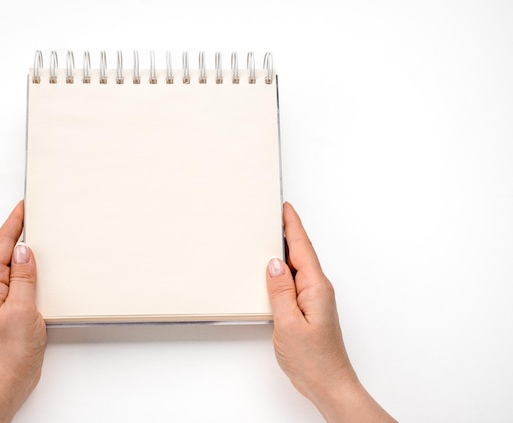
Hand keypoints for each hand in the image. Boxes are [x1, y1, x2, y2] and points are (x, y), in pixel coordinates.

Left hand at [0, 201, 46, 422]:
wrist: (7, 380)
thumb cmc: (10, 350)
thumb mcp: (21, 309)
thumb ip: (23, 277)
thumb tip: (25, 249)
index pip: (3, 243)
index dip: (14, 222)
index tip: (25, 204)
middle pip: (7, 250)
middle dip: (20, 229)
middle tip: (37, 212)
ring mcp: (3, 297)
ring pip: (16, 264)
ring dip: (28, 249)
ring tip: (44, 233)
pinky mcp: (14, 307)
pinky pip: (23, 279)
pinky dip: (34, 268)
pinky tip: (45, 266)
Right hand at [266, 202, 395, 422]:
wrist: (330, 384)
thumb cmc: (314, 360)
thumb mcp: (288, 324)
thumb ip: (280, 291)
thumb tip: (273, 263)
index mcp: (315, 287)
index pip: (301, 247)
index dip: (292, 225)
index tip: (285, 207)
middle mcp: (318, 289)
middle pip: (301, 252)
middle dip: (288, 231)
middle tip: (273, 214)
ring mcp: (315, 299)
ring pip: (298, 267)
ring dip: (285, 250)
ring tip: (270, 236)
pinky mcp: (310, 309)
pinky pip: (295, 282)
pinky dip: (284, 271)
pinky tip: (274, 272)